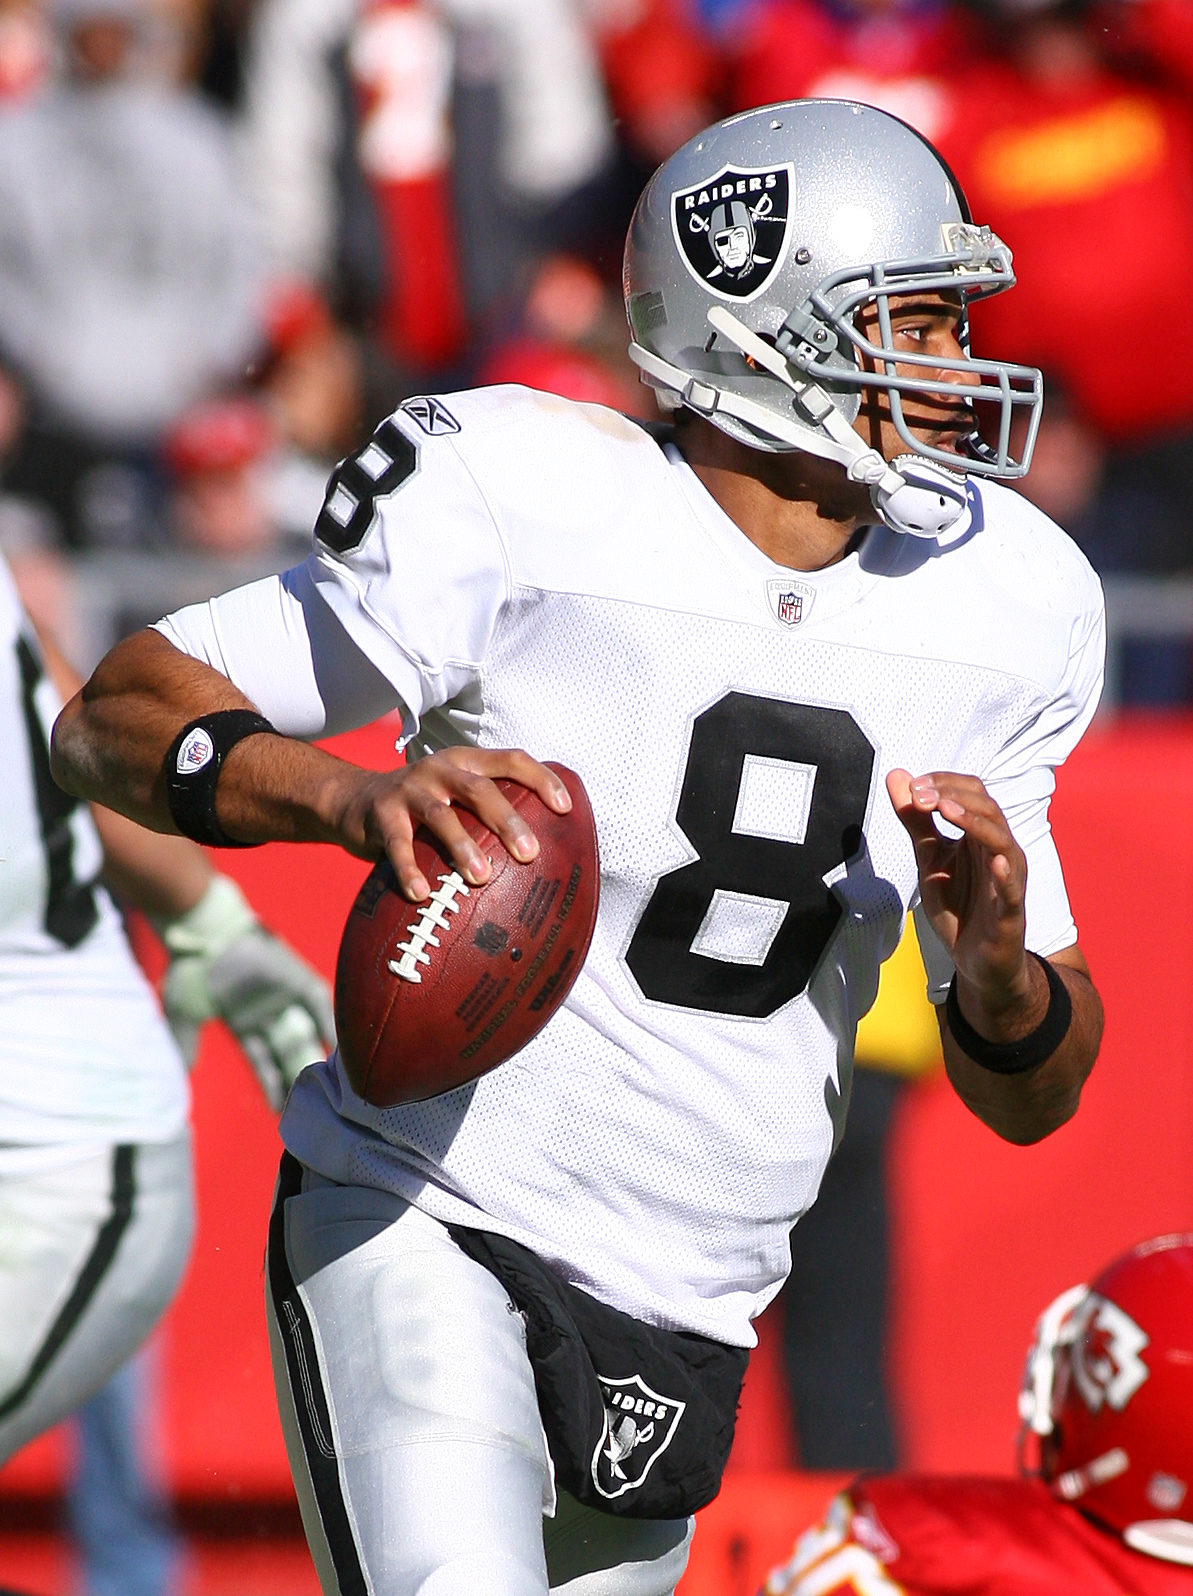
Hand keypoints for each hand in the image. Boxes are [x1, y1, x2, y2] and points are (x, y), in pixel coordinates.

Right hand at [159, 875, 334, 1109]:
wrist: (203, 931)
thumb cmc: (190, 969)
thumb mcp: (184, 1012)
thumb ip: (186, 1042)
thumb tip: (186, 1072)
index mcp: (244, 1023)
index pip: (263, 1062)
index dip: (272, 1085)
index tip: (280, 1112)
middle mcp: (269, 1012)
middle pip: (288, 1052)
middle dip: (298, 1078)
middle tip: (315, 1107)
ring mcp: (284, 996)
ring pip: (306, 1032)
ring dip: (316, 1056)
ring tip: (332, 1085)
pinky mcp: (296, 978)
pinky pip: (319, 1004)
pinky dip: (328, 1023)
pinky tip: (338, 1046)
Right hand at [332, 746, 571, 901]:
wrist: (353, 800)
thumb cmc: (422, 808)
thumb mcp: (455, 797)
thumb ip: (487, 812)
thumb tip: (543, 856)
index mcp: (466, 762)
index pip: (511, 760)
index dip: (541, 779)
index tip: (565, 808)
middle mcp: (440, 769)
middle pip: (480, 789)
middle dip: (507, 820)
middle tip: (530, 853)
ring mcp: (409, 788)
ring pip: (441, 816)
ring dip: (463, 846)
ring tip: (480, 876)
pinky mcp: (381, 813)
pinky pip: (398, 844)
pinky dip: (409, 869)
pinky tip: (421, 894)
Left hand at [886, 768, 1041, 1028]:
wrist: (974, 961)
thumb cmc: (959, 906)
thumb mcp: (929, 859)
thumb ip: (916, 820)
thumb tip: (898, 775)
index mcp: (981, 835)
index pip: (973, 792)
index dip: (945, 783)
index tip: (913, 786)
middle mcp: (1000, 850)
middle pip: (988, 808)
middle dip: (953, 796)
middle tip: (921, 795)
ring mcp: (1009, 880)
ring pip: (1003, 841)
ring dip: (975, 823)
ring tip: (948, 810)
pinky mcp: (1011, 913)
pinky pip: (1013, 890)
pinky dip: (1007, 874)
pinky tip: (996, 861)